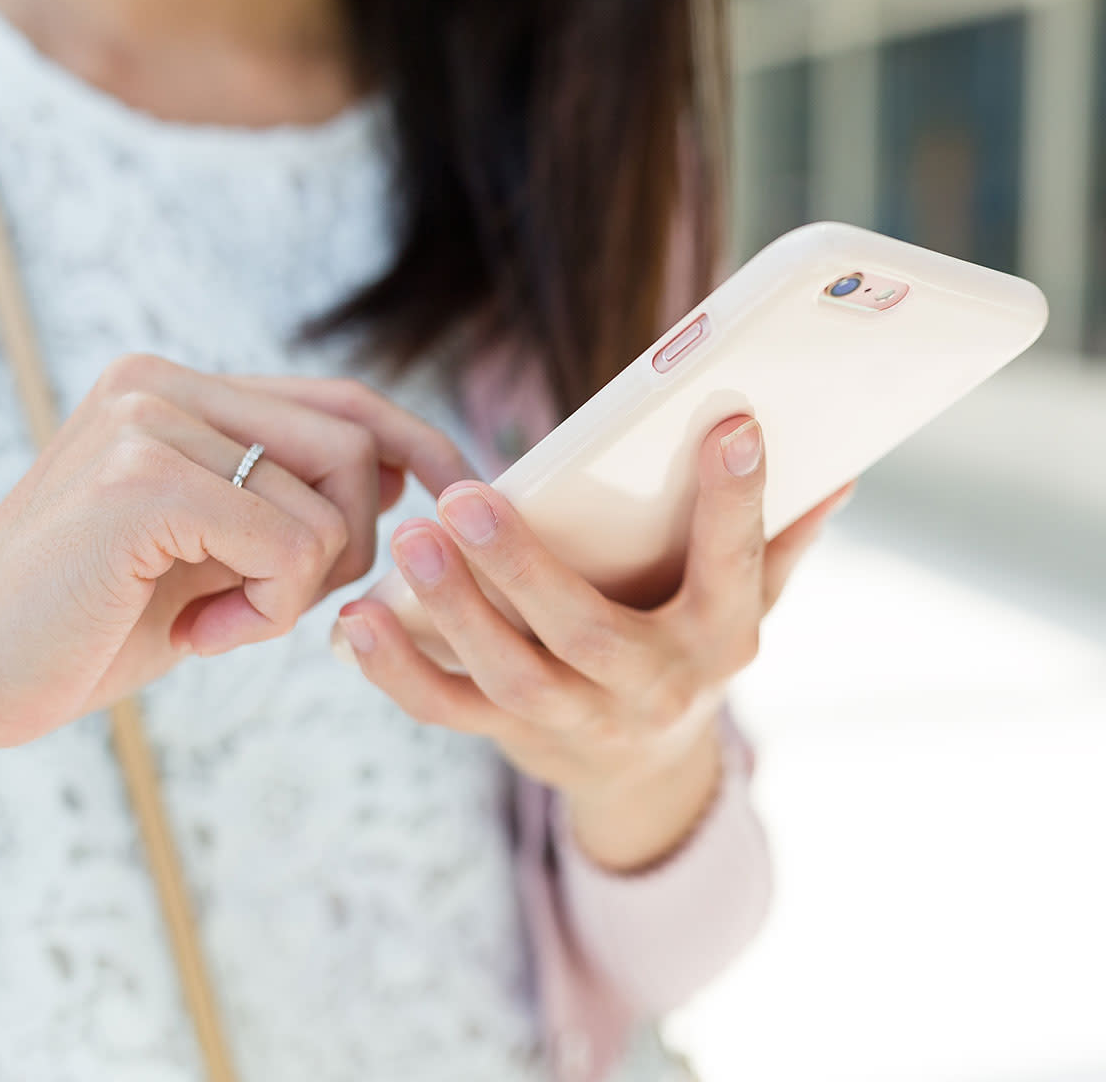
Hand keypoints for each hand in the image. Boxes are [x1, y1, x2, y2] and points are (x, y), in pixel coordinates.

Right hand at [0, 354, 470, 765]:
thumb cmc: (89, 621)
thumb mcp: (210, 549)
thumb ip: (286, 499)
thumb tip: (397, 475)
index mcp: (180, 390)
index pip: (340, 400)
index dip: (418, 445)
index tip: (462, 496)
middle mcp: (164, 383)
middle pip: (352, 443)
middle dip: (354, 544)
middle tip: (278, 605)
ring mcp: (149, 422)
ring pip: (329, 499)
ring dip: (300, 589)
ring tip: (221, 620)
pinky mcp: (142, 482)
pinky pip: (290, 545)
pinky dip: (268, 612)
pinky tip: (198, 637)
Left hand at [338, 414, 852, 869]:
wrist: (650, 772)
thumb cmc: (693, 650)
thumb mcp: (746, 602)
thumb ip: (779, 541)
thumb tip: (839, 475)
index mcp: (719, 641)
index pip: (735, 568)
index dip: (736, 502)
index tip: (731, 423)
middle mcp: (651, 688)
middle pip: (584, 633)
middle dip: (523, 569)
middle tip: (465, 498)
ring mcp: (579, 722)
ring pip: (508, 676)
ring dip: (451, 611)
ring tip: (409, 541)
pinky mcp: (516, 737)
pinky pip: (449, 711)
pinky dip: (396, 672)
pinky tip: (356, 620)